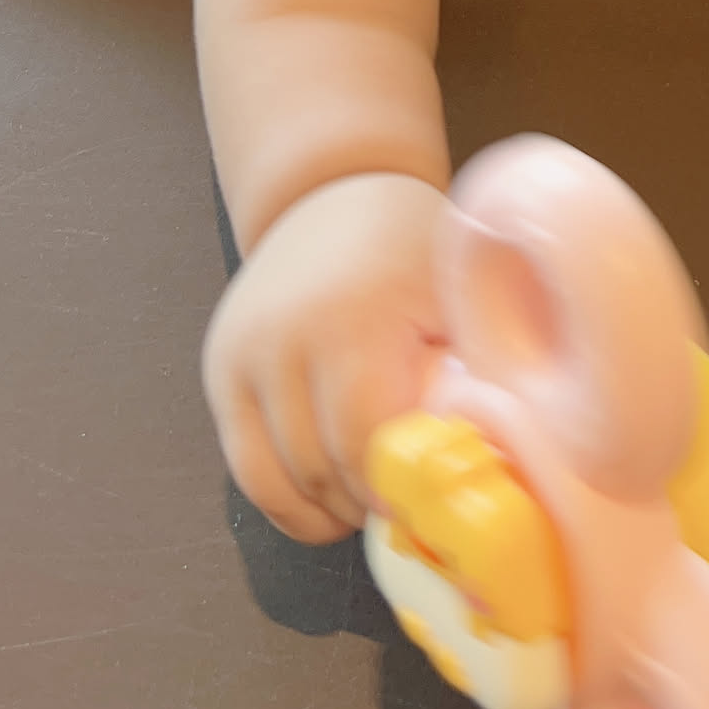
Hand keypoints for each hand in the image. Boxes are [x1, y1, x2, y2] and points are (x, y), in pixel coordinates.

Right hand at [202, 172, 446, 540]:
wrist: (334, 197)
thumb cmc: (410, 251)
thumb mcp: (455, 297)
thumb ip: (473, 374)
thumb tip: (488, 461)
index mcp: (353, 318)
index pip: (363, 440)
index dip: (396, 486)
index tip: (430, 499)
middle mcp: (283, 336)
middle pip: (318, 466)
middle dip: (364, 504)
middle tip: (406, 506)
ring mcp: (243, 355)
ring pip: (274, 479)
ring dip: (324, 510)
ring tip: (368, 504)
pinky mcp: (219, 369)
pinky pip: (245, 467)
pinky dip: (285, 500)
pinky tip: (327, 502)